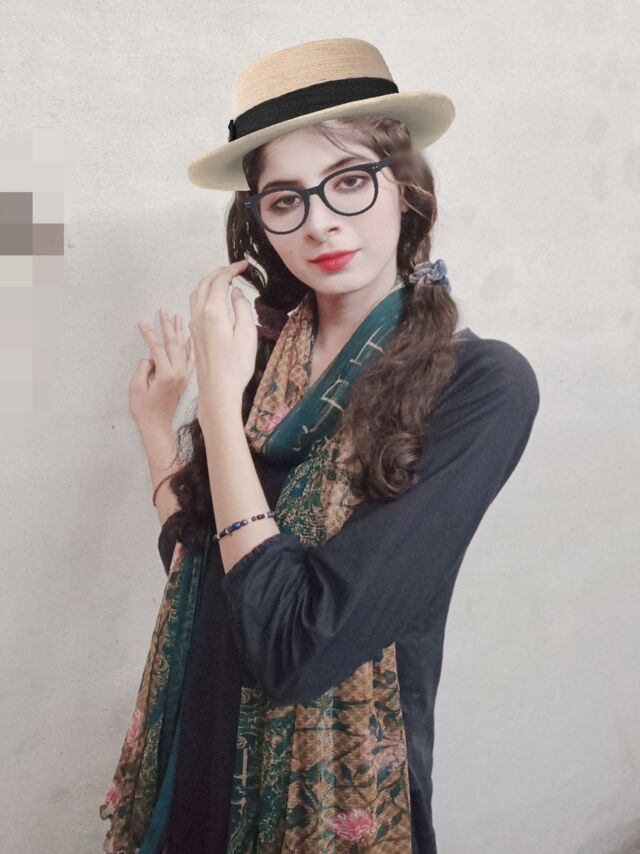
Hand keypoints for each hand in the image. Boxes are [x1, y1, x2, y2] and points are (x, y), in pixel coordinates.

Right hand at [129, 308, 194, 425]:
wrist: (157, 424)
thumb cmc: (145, 408)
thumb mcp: (136, 387)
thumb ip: (143, 368)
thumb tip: (150, 358)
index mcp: (167, 374)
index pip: (158, 348)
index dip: (149, 335)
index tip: (142, 324)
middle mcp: (179, 373)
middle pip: (173, 344)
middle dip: (167, 326)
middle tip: (163, 311)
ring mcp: (184, 375)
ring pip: (183, 348)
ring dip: (180, 332)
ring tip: (178, 317)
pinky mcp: (185, 379)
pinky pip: (190, 359)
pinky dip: (190, 346)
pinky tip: (190, 337)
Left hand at [188, 259, 256, 411]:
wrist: (217, 390)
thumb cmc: (235, 367)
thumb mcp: (247, 335)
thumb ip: (242, 309)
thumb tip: (236, 293)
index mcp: (214, 312)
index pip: (220, 281)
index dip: (232, 269)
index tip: (244, 265)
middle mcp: (200, 315)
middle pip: (205, 283)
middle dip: (219, 272)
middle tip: (235, 269)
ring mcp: (194, 324)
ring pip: (196, 294)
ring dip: (209, 282)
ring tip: (223, 281)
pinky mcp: (194, 334)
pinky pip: (194, 306)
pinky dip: (203, 295)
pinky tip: (213, 301)